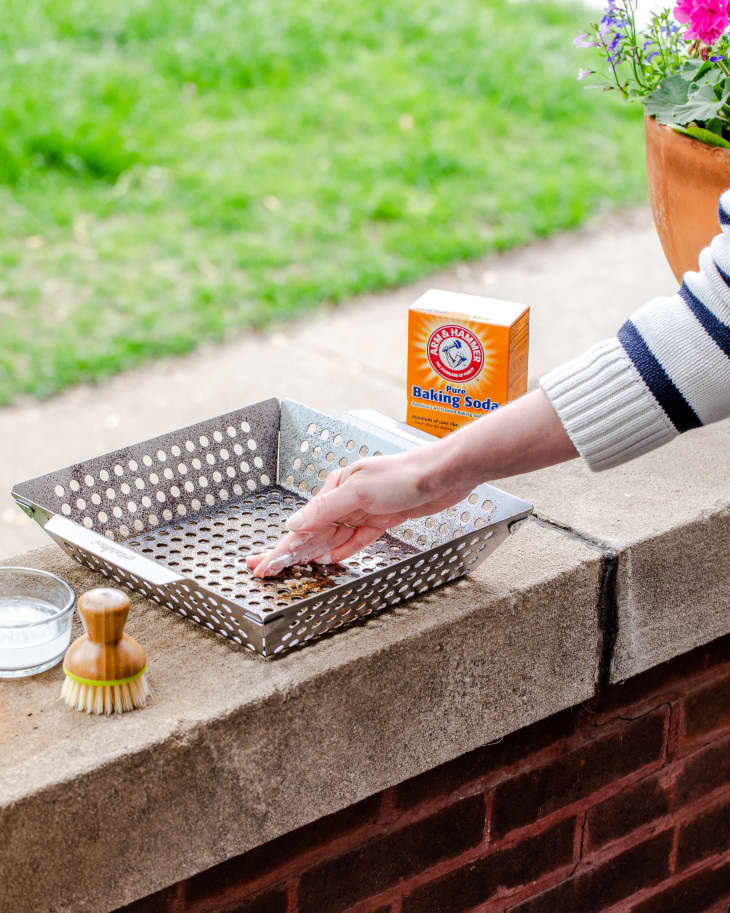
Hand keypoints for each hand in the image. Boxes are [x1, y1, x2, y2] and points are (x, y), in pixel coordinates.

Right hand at [246, 443, 469, 576]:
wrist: (444, 474)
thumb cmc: (404, 475)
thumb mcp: (358, 491)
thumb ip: (325, 510)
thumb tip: (293, 524)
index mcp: (335, 488)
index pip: (302, 524)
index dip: (281, 547)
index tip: (262, 564)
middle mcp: (346, 499)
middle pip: (312, 532)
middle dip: (287, 551)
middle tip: (265, 569)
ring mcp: (364, 510)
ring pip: (331, 538)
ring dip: (311, 553)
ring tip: (291, 568)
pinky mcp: (383, 519)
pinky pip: (356, 539)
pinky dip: (342, 550)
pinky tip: (330, 560)